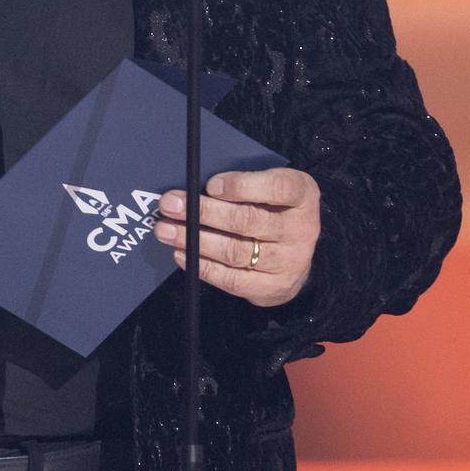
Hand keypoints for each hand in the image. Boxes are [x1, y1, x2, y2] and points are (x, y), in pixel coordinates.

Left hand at [154, 168, 319, 306]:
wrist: (296, 253)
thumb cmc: (273, 210)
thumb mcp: (270, 187)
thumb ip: (243, 183)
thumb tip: (195, 183)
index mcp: (303, 195)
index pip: (277, 188)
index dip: (241, 186)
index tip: (210, 185)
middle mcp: (301, 229)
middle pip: (248, 220)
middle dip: (203, 212)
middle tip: (170, 204)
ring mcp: (290, 261)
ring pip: (236, 251)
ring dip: (194, 239)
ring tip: (166, 230)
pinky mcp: (274, 287)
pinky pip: (233, 280)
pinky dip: (203, 266)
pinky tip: (182, 253)